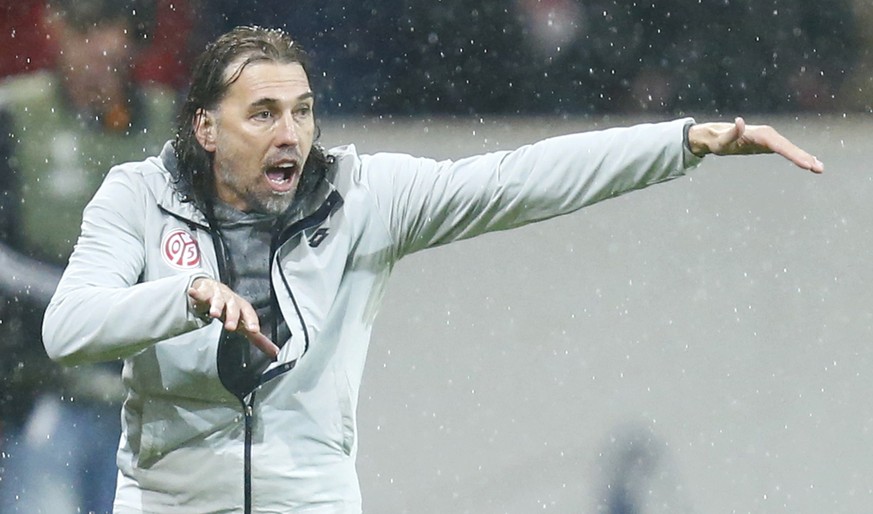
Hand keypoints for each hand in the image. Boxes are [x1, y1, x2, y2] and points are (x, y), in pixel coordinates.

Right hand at [187, 277, 279, 358]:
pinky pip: (200, 293)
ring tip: (213, 313)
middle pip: (233, 308)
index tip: (254, 331)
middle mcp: (231, 301)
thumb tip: (275, 352)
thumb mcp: (245, 324)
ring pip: (218, 300)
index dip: (252, 321)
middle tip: (230, 327)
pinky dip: (196, 293)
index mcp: (242, 309)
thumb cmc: (233, 309)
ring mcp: (218, 296)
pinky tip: (192, 293)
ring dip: (216, 306)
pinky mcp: (204, 293)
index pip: (249, 314)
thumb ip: (259, 339)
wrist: (216, 290)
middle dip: (233, 317)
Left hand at [687, 117, 823, 172]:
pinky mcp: (769, 144)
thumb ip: (731, 132)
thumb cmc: (718, 140)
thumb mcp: (722, 140)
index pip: (780, 146)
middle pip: (788, 147)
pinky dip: (798, 155)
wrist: (716, 136)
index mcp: (760, 135)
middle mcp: (768, 135)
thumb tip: (739, 121)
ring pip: (790, 148)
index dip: (794, 154)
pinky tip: (809, 162)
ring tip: (819, 168)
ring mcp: (769, 139)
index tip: (806, 164)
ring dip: (805, 157)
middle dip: (804, 157)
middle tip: (819, 169)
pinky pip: (786, 150)